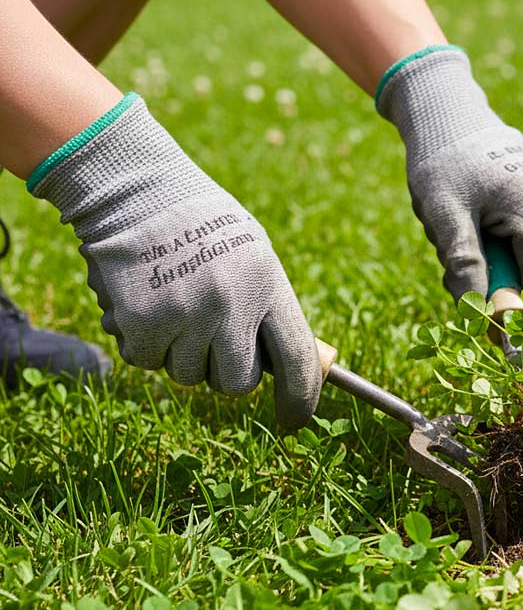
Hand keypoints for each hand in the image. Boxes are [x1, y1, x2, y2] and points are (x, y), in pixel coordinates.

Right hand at [30, 95, 321, 427]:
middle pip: (239, 383)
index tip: (295, 419)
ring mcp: (186, 317)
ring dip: (181, 352)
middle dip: (226, 371)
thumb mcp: (254, 256)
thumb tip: (288, 367)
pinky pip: (148, 361)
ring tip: (174, 302)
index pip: (297, 360)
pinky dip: (144, 341)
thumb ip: (269, 309)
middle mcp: (232, 306)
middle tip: (211, 336)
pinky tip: (145, 301)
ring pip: (189, 375)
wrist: (134, 190)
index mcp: (268, 286)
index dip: (301, 398)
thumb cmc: (202, 224)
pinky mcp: (142, 325)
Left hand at [377, 47, 522, 300]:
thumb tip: (479, 317)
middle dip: (512, 297)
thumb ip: (465, 265)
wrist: (448, 114)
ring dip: (506, 276)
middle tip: (470, 301)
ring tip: (462, 253)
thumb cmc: (441, 162)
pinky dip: (507, 258)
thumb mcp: (443, 216)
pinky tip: (476, 241)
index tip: (515, 356)